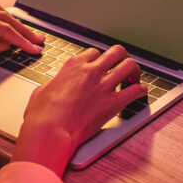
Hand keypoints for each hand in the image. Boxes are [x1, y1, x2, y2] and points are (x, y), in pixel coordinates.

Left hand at [0, 1, 43, 55]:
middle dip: (23, 30)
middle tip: (39, 41)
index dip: (20, 39)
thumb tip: (3, 45)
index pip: (1, 28)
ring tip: (28, 34)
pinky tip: (8, 26)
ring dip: (14, 22)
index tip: (33, 49)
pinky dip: (1, 17)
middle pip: (3, 16)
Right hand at [12, 45, 146, 175]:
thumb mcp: (41, 91)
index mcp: (74, 66)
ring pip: (129, 65)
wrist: (51, 130)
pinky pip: (135, 91)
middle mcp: (91, 71)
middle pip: (116, 52)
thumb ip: (51, 85)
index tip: (100, 66)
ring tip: (135, 76)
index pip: (94, 53)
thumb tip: (50, 88)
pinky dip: (141, 90)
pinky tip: (141, 92)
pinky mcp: (113, 102)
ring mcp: (104, 86)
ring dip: (134, 70)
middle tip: (123, 64)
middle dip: (121, 57)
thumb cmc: (43, 114)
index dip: (98, 59)